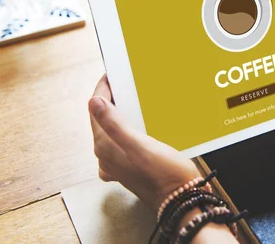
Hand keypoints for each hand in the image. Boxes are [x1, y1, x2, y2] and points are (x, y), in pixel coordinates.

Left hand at [89, 75, 200, 211]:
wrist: (180, 199)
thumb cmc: (163, 174)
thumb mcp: (140, 145)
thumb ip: (114, 124)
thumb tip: (93, 102)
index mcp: (105, 147)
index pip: (95, 110)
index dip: (101, 90)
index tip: (110, 75)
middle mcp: (107, 155)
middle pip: (101, 120)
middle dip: (109, 99)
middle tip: (121, 81)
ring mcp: (117, 162)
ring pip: (111, 130)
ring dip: (117, 112)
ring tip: (129, 97)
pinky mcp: (128, 166)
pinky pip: (121, 140)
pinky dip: (126, 128)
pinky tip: (137, 124)